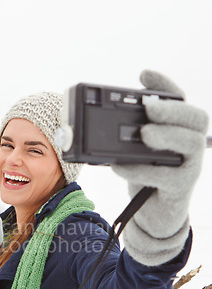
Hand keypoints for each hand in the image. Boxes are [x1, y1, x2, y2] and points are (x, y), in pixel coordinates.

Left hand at [112, 70, 208, 265]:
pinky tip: (120, 166)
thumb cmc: (144, 177)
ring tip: (144, 133)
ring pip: (190, 144)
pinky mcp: (179, 189)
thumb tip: (93, 125)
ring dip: (166, 135)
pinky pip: (165, 177)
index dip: (165, 86)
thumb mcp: (134, 153)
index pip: (180, 102)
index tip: (144, 74)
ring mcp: (189, 167)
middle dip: (172, 109)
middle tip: (148, 107)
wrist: (152, 214)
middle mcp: (190, 146)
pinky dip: (141, 170)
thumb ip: (125, 138)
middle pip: (195, 119)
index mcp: (179, 132)